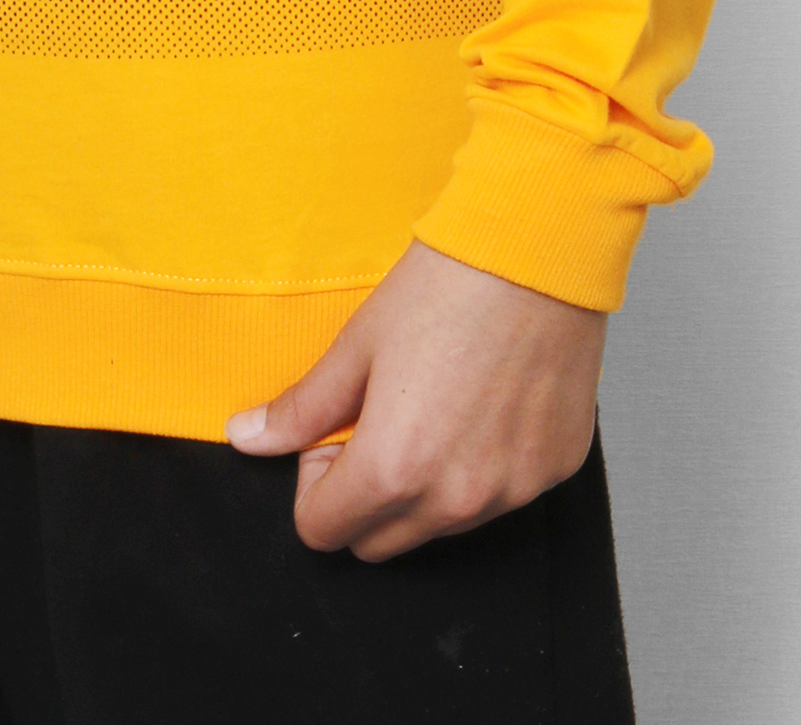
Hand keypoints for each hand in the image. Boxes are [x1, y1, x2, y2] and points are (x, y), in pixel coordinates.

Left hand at [225, 239, 605, 560]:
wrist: (535, 257)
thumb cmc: (444, 291)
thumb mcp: (356, 346)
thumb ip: (301, 408)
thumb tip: (246, 438)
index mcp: (393, 470)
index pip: (323, 530)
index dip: (315, 482)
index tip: (332, 435)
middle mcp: (456, 500)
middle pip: (380, 542)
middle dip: (363, 495)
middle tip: (376, 421)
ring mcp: (511, 493)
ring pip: (440, 525)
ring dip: (422, 487)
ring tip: (433, 404)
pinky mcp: (553, 474)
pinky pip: (499, 498)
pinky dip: (480, 468)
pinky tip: (482, 403)